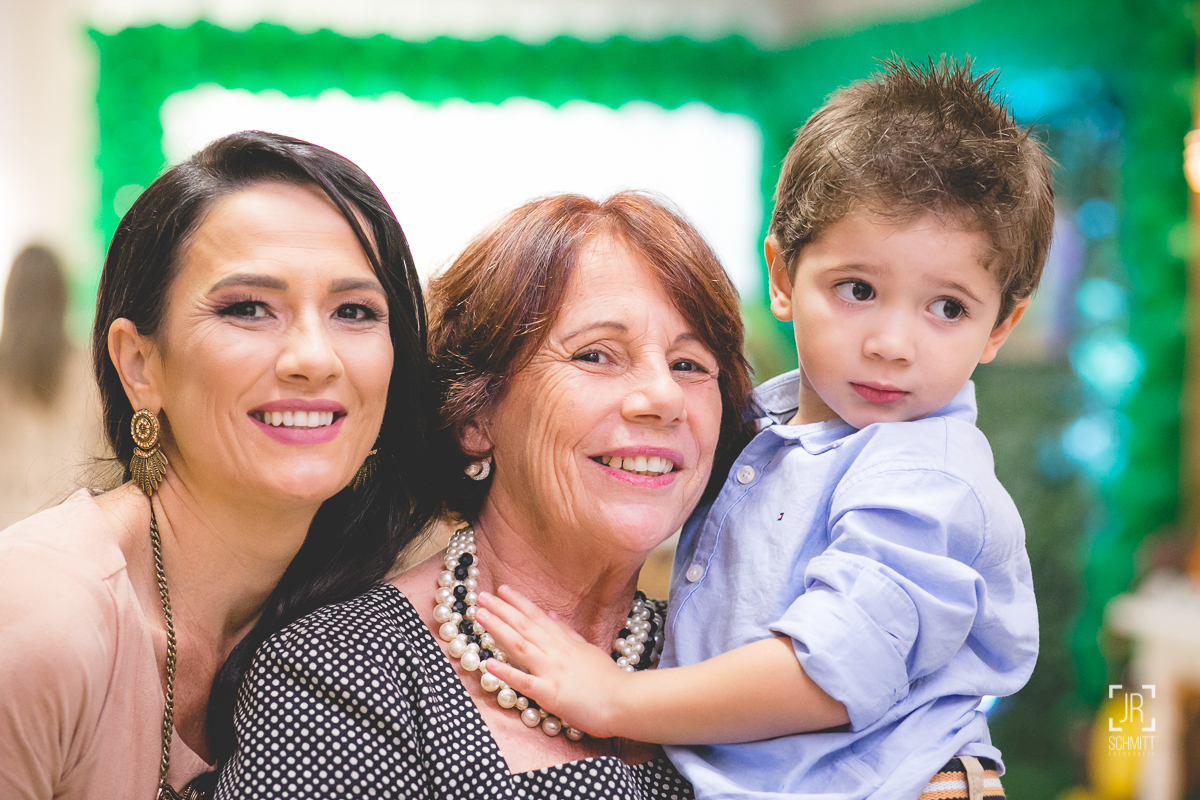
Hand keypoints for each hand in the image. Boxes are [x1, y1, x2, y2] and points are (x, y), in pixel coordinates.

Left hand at [475, 585, 634, 738]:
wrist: (624, 702)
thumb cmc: (608, 679)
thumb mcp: (588, 649)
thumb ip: (568, 633)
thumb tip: (552, 615)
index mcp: (565, 642)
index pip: (537, 616)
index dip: (518, 602)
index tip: (502, 589)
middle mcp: (556, 652)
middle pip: (524, 626)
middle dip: (501, 610)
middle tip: (481, 596)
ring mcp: (552, 671)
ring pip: (520, 645)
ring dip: (498, 629)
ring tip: (480, 616)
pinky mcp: (550, 693)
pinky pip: (524, 681)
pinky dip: (506, 671)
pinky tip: (488, 663)